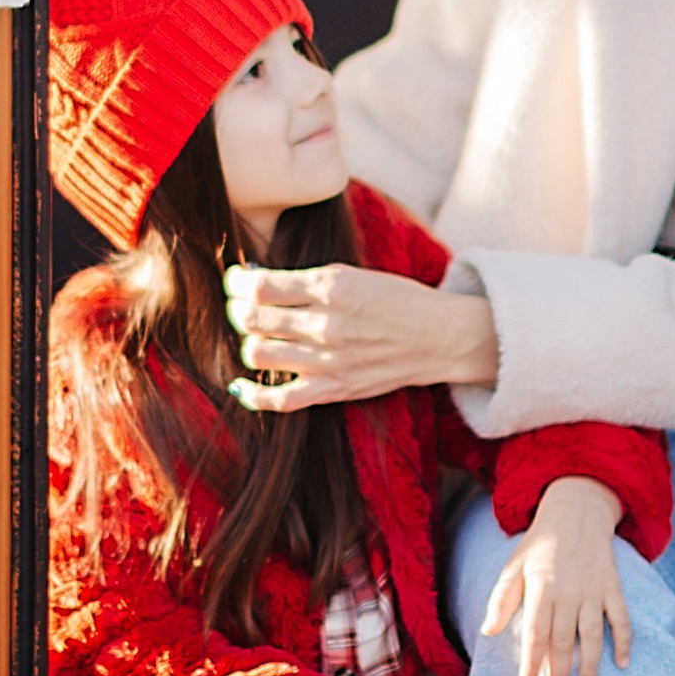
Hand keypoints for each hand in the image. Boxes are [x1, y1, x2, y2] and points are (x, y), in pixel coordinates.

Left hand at [225, 261, 498, 411]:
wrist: (439, 338)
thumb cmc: (395, 300)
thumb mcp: (353, 275)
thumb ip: (307, 281)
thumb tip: (255, 282)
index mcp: (333, 287)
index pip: (261, 286)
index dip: (237, 283)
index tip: (235, 281)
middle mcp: (328, 324)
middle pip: (253, 320)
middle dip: (236, 311)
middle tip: (238, 307)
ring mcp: (330, 361)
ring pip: (259, 355)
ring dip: (248, 343)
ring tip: (256, 336)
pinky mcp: (334, 390)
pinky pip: (280, 399)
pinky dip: (254, 394)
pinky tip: (244, 384)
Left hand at [481, 475, 630, 675]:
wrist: (576, 512)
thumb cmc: (540, 546)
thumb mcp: (514, 566)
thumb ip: (502, 598)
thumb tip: (488, 630)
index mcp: (541, 587)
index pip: (535, 633)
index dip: (531, 663)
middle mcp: (568, 591)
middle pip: (563, 641)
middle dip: (559, 675)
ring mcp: (594, 590)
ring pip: (593, 635)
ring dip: (590, 665)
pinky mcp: (613, 587)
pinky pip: (622, 618)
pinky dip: (624, 641)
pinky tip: (622, 664)